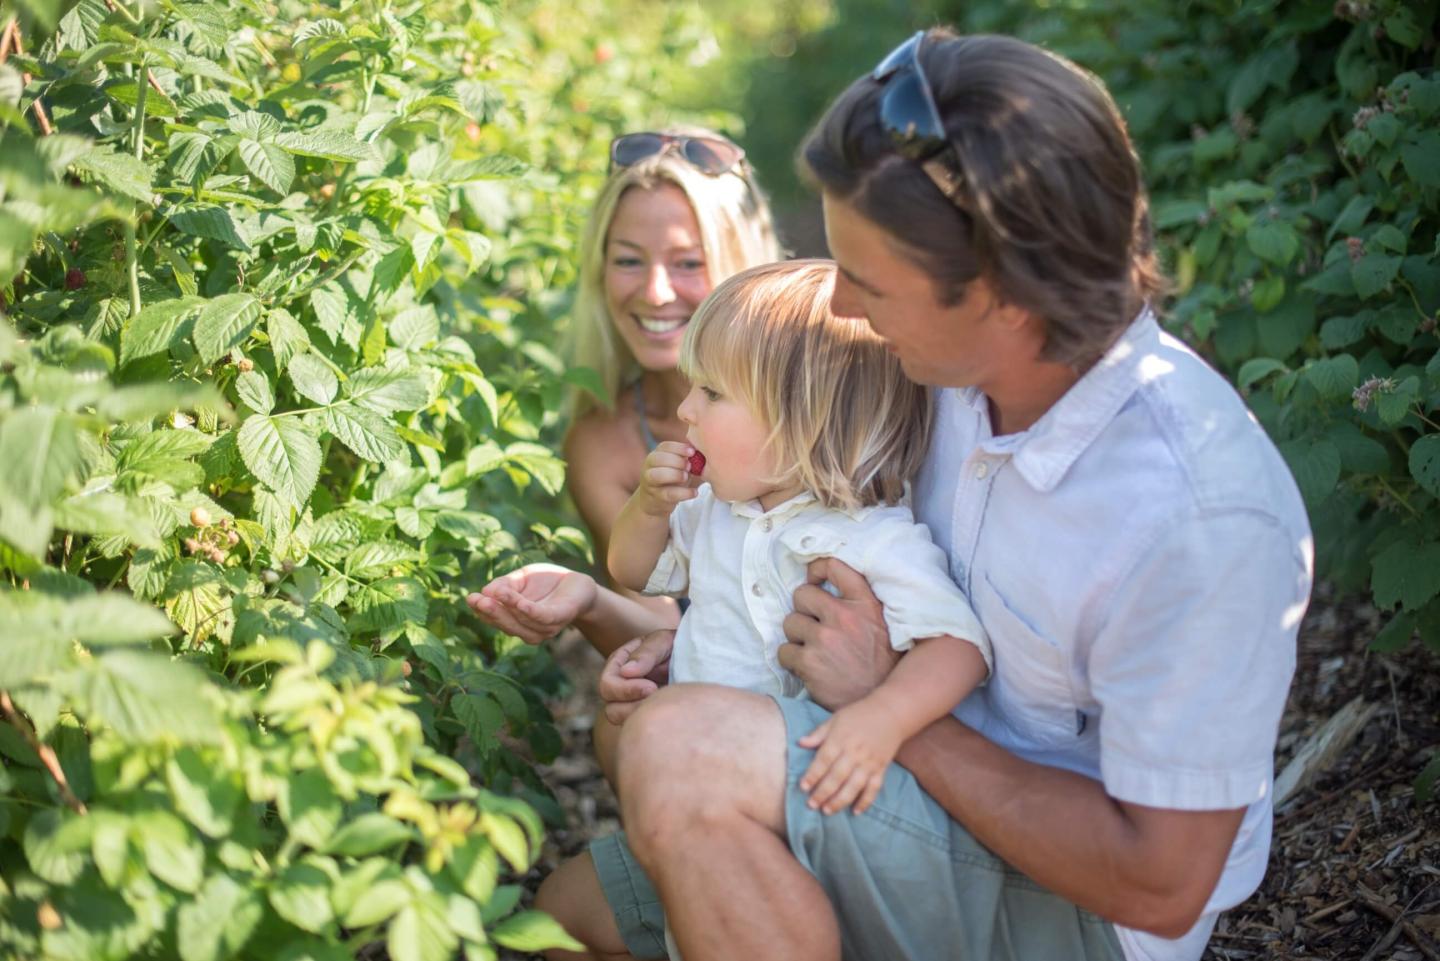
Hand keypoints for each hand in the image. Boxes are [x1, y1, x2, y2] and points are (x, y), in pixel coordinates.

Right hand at [466, 564, 596, 643]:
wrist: (577, 583)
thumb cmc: (546, 582)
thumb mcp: (521, 579)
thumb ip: (504, 584)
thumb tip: (486, 591)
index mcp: (515, 622)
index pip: (495, 619)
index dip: (482, 610)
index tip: (470, 598)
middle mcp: (528, 630)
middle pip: (506, 624)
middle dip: (491, 612)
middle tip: (477, 599)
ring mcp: (545, 628)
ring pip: (522, 621)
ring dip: (508, 608)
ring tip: (497, 592)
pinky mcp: (560, 618)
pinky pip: (542, 617)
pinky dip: (529, 611)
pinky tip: (519, 602)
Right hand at [599, 629, 674, 724]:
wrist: (699, 662)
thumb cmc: (679, 645)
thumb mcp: (664, 642)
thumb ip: (646, 653)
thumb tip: (626, 672)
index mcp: (620, 664)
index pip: (607, 684)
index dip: (626, 689)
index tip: (652, 687)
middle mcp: (621, 686)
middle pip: (612, 709)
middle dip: (634, 706)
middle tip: (659, 698)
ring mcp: (633, 704)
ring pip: (625, 723)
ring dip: (644, 716)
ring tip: (665, 705)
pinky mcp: (647, 716)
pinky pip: (642, 729)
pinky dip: (654, 724)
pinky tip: (670, 714)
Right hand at [636, 441, 700, 516]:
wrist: (656, 500)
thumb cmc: (672, 477)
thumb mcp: (677, 465)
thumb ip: (687, 457)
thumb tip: (707, 450)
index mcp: (657, 454)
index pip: (665, 446)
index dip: (679, 448)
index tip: (692, 452)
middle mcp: (649, 466)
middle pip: (658, 459)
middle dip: (676, 461)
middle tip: (690, 466)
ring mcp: (650, 482)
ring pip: (658, 475)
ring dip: (675, 475)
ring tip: (686, 477)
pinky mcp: (656, 497)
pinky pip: (669, 494)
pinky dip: (684, 493)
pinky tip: (695, 492)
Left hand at [778, 557, 899, 709]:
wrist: (875, 703)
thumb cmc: (879, 664)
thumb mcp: (880, 624)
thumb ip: (859, 603)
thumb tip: (826, 584)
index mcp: (866, 604)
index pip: (834, 566)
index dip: (817, 568)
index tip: (813, 580)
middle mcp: (845, 617)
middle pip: (802, 594)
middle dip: (804, 610)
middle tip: (815, 626)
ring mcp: (824, 638)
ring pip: (790, 622)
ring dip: (797, 636)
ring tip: (814, 650)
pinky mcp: (809, 662)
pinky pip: (784, 651)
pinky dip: (791, 659)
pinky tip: (808, 667)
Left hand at [797, 699, 901, 814]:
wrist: (891, 713)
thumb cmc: (859, 715)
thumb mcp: (836, 719)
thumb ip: (818, 733)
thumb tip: (800, 743)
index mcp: (840, 739)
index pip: (824, 760)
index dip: (813, 775)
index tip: (803, 787)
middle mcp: (854, 753)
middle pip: (837, 776)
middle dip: (823, 792)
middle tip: (811, 805)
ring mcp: (869, 762)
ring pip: (854, 786)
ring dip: (840, 800)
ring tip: (827, 811)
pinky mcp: (881, 768)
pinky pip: (874, 788)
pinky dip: (866, 801)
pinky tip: (855, 811)